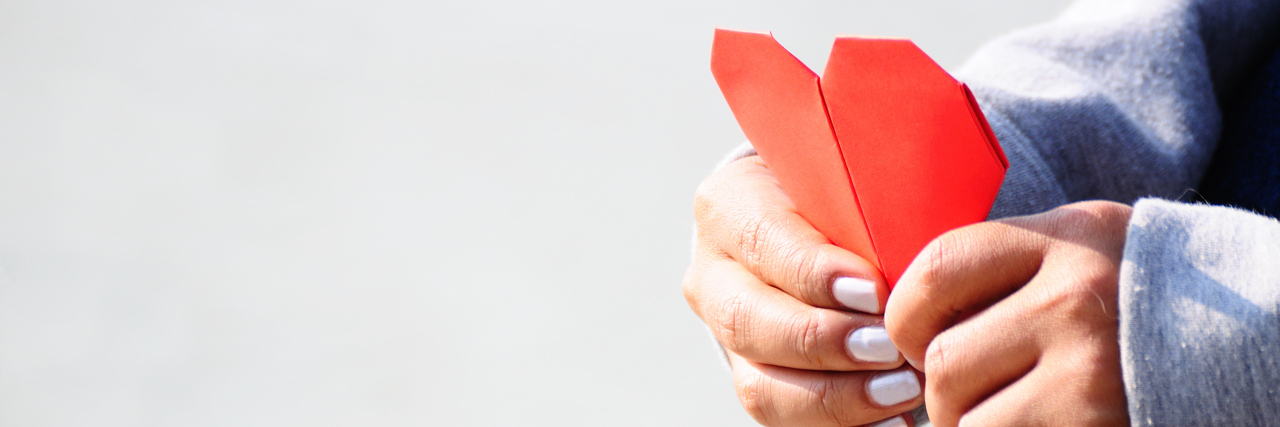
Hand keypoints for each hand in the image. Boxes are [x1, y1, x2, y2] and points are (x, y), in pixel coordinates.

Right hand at [683, 156, 923, 426]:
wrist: (821, 226)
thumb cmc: (847, 197)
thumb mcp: (850, 180)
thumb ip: (869, 199)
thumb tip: (919, 242)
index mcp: (730, 207)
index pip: (762, 242)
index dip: (814, 273)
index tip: (875, 292)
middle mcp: (715, 275)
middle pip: (749, 321)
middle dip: (823, 341)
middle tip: (890, 349)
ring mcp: (728, 337)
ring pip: (760, 384)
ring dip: (836, 396)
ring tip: (900, 392)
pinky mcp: (755, 379)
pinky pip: (785, 420)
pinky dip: (841, 426)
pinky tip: (890, 423)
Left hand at [884, 201, 1131, 425]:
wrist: (1264, 376)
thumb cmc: (1138, 323)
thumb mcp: (1085, 264)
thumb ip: (1007, 271)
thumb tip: (896, 317)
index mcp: (1068, 237)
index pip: (937, 267)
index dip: (906, 318)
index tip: (919, 343)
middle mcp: (1077, 291)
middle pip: (943, 356)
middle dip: (941, 391)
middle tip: (969, 397)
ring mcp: (1089, 360)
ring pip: (959, 409)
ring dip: (967, 424)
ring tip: (1008, 415)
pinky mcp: (1092, 418)